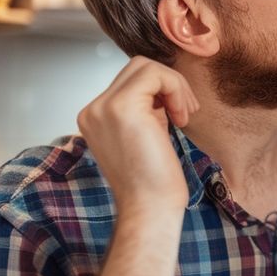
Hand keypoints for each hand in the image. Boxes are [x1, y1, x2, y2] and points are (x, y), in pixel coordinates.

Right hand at [77, 56, 199, 214]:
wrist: (150, 209)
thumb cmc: (153, 182)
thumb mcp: (145, 134)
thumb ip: (146, 109)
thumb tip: (163, 86)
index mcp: (94, 117)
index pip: (129, 81)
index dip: (159, 92)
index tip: (177, 116)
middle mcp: (93, 110)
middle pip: (136, 68)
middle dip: (168, 84)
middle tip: (184, 113)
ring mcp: (103, 107)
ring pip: (146, 66)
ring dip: (174, 86)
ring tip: (183, 115)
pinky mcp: (122, 107)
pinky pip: (155, 74)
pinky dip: (175, 88)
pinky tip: (180, 116)